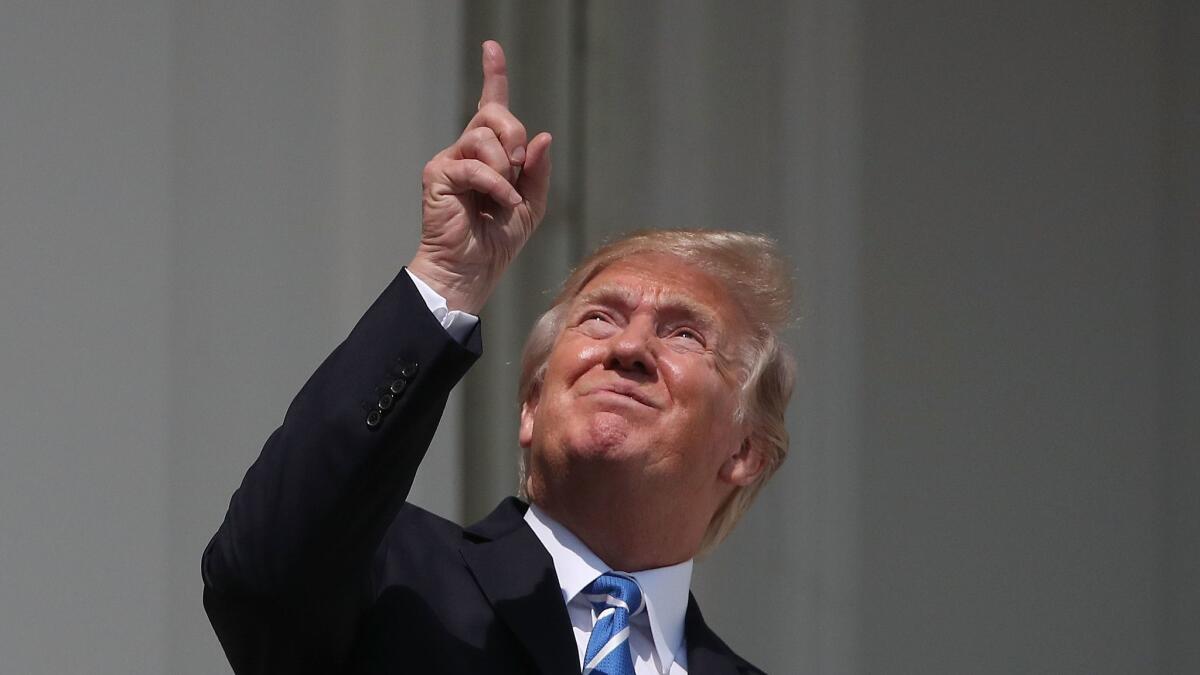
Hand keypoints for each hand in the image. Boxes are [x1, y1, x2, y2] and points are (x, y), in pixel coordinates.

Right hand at [408, 40, 552, 313]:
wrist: (471, 271)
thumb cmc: (497, 242)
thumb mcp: (531, 204)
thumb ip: (537, 170)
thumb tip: (543, 136)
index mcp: (489, 154)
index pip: (490, 106)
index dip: (493, 75)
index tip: (491, 48)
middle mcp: (466, 151)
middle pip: (495, 114)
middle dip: (516, 136)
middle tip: (520, 168)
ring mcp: (450, 161)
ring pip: (484, 136)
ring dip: (506, 167)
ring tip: (506, 196)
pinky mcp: (438, 175)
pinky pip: (475, 166)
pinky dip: (496, 186)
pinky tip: (501, 204)